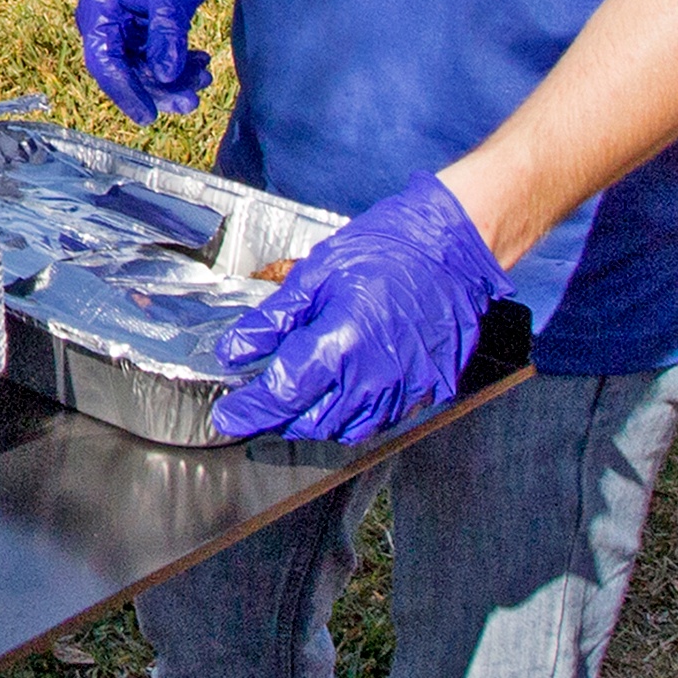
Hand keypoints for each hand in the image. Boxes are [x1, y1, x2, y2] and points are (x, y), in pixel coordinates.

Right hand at [75, 0, 242, 122]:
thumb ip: (166, 33)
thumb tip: (163, 76)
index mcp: (100, 6)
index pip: (104, 60)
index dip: (125, 91)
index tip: (149, 114)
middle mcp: (107, 19)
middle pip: (125, 70)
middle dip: (158, 88)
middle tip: (189, 100)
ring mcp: (126, 26)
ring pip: (144, 69)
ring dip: (173, 79)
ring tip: (203, 75)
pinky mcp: (145, 29)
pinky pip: (158, 59)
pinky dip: (179, 65)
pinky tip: (201, 62)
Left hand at [211, 173, 503, 443]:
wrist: (451, 248)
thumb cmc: (387, 250)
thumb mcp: (316, 274)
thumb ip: (273, 320)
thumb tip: (235, 350)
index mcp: (339, 345)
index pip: (281, 396)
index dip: (248, 411)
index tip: (227, 416)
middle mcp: (370, 379)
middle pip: (308, 421)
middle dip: (276, 415)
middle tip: (258, 398)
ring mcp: (401, 392)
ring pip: (341, 428)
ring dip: (311, 418)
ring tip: (296, 394)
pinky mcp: (422, 393)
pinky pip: (375, 422)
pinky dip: (349, 415)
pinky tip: (339, 390)